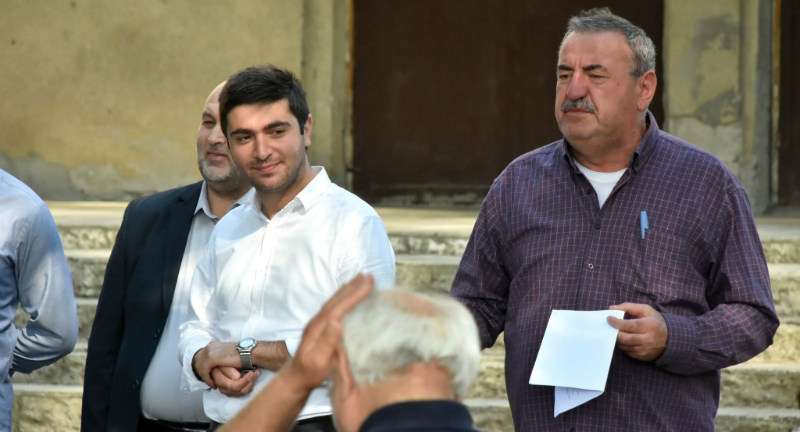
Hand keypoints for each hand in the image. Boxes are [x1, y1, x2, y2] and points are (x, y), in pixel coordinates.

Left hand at [192, 341, 241, 388]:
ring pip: (200, 367)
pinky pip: (203, 371)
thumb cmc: (243, 354)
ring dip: (206, 378)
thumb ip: (220, 358)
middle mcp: (210, 346)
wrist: (250, 352)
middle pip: (199, 362)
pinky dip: (208, 379)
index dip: (206, 369)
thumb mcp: (228, 355)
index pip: (203, 358)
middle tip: (211, 383)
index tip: (212, 378)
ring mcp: (209, 351)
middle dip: (203, 374)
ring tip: (213, 385)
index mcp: (214, 344)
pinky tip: (214, 384)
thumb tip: (216, 366)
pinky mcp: (211, 357)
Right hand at [211, 366, 259, 396]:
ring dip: (252, 383)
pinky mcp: (232, 393)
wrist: (217, 363)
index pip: (234, 386)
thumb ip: (228, 370)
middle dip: (251, 381)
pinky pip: (243, 392)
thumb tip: (237, 378)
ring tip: (257, 373)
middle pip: (240, 390)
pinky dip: (249, 386)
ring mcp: (227, 392)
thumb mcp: (223, 362)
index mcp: (219, 381)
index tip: (252, 372)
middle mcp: (222, 389)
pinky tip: (252, 378)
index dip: (245, 381)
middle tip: (257, 371)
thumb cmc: (221, 361)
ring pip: (243, 393)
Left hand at [282, 274, 373, 391]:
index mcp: (319, 326)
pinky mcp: (320, 327)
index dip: (354, 294)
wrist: (296, 378)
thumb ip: (327, 342)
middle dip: (353, 287)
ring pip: (334, 301)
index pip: (340, 306)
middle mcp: (318, 321)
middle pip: (337, 299)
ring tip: (359, 279)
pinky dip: (342, 298)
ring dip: (347, 289)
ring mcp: (317, 323)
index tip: (368, 283)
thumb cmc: (310, 372)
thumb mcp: (319, 360)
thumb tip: (337, 322)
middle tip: (368, 276)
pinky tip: (346, 297)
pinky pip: (333, 306)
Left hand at [607, 302, 667, 360]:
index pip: (628, 325)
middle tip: (610, 327)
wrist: (670, 339)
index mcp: (649, 325)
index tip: (609, 318)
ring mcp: (645, 350)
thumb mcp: (645, 310)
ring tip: (616, 332)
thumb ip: (628, 307)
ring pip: (624, 346)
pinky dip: (623, 345)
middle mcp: (647, 339)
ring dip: (617, 339)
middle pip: (625, 338)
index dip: (616, 322)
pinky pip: (627, 352)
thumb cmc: (654, 321)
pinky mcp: (642, 357)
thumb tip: (611, 308)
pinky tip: (623, 339)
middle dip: (614, 332)